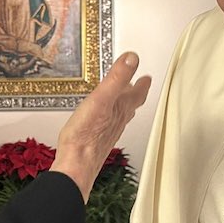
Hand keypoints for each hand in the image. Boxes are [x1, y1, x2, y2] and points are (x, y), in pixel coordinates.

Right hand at [51, 52, 150, 200]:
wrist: (76, 164)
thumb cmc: (86, 135)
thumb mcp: (101, 99)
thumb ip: (117, 77)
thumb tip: (132, 58)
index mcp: (121, 108)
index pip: (137, 93)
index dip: (143, 84)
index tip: (147, 76)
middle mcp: (117, 121)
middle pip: (130, 105)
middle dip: (134, 94)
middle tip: (138, 85)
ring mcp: (107, 132)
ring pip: (120, 116)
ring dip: (122, 106)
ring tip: (121, 100)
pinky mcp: (96, 140)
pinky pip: (107, 125)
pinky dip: (109, 117)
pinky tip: (101, 120)